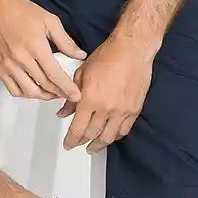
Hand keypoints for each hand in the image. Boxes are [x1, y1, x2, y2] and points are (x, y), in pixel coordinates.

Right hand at [0, 0, 86, 102]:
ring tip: (53, 93)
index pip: (54, 75)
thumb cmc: (23, 12)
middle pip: (44, 85)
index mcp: (36, 47)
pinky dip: (25, 93)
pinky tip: (34, 89)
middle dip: (59, 93)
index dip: (67, 88)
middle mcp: (21, 59)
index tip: (76, 95)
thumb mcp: (50, 21)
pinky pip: (13, 89)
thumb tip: (80, 55)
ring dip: (43, 96)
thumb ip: (66, 41)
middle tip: (69, 95)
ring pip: (28, 91)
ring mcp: (8, 65)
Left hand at [55, 33, 153, 151]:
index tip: (67, 143)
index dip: (71, 139)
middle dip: (82, 142)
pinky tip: (109, 136)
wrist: (132, 50)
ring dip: (98, 144)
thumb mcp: (82, 73)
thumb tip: (63, 112)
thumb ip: (71, 96)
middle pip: (92, 134)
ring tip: (92, 146)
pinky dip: (115, 136)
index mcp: (90, 99)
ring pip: (108, 137)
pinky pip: (124, 130)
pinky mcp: (134, 109)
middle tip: (77, 143)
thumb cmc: (107, 56)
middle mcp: (106, 108)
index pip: (78, 128)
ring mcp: (122, 111)